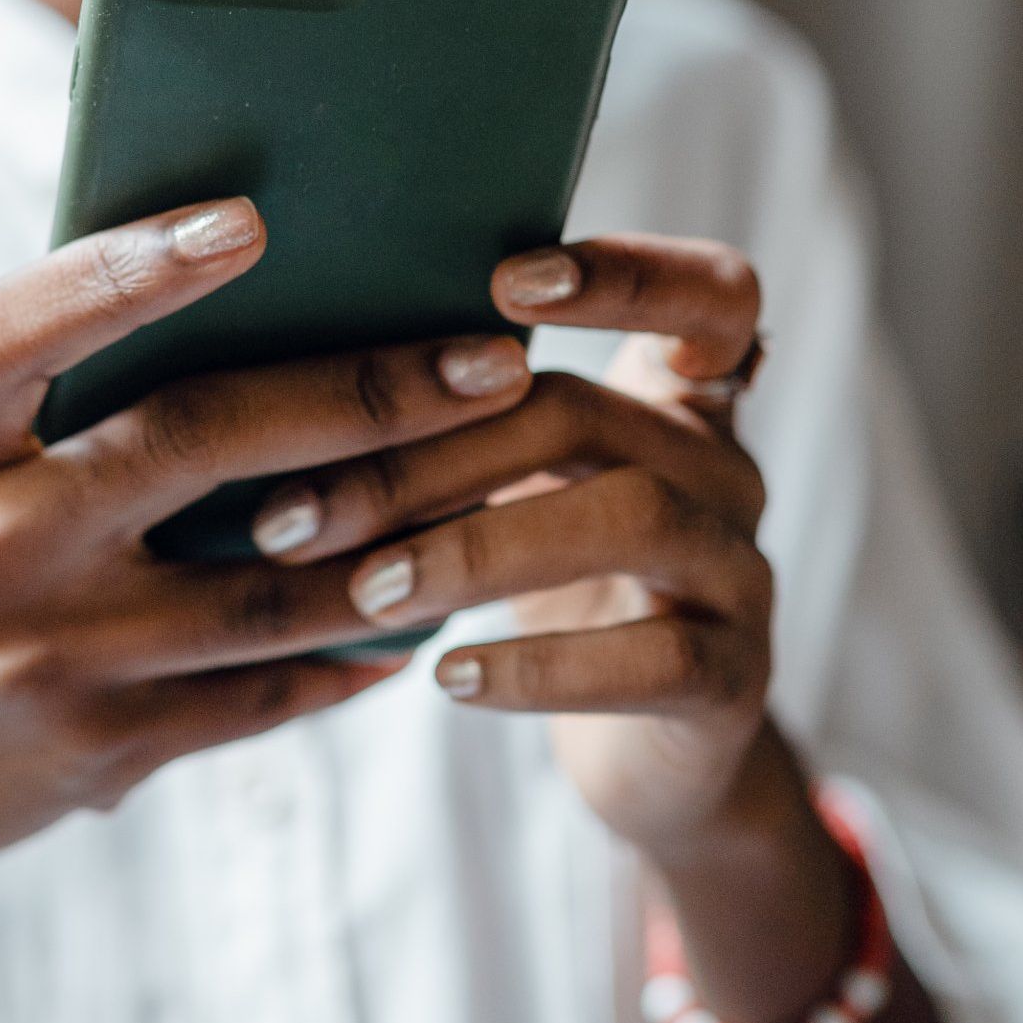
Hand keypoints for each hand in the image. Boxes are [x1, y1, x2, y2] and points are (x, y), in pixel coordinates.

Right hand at [0, 195, 539, 905]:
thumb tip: (234, 297)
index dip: (125, 268)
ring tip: (498, 473)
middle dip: (362, 394)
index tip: (250, 220)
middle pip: (192, 445)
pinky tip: (422, 612)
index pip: (14, 333)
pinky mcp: (95, 755)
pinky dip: (352, 651)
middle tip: (488, 359)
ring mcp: (37, 665)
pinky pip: (260, 696)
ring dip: (400, 532)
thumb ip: (42, 399)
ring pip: (264, 588)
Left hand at [246, 233, 771, 855]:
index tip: (504, 280)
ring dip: (476, 550)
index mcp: (673, 397)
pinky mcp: (737, 681)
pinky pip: (655, 660)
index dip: (626, 272)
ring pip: (632, 519)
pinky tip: (447, 676)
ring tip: (367, 593)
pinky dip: (540, 667)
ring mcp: (742, 571)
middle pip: (586, 413)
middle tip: (296, 514)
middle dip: (427, 455)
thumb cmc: (545, 583)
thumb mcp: (513, 483)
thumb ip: (456, 416)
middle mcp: (721, 467)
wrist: (644, 750)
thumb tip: (280, 369)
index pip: (707, 292)